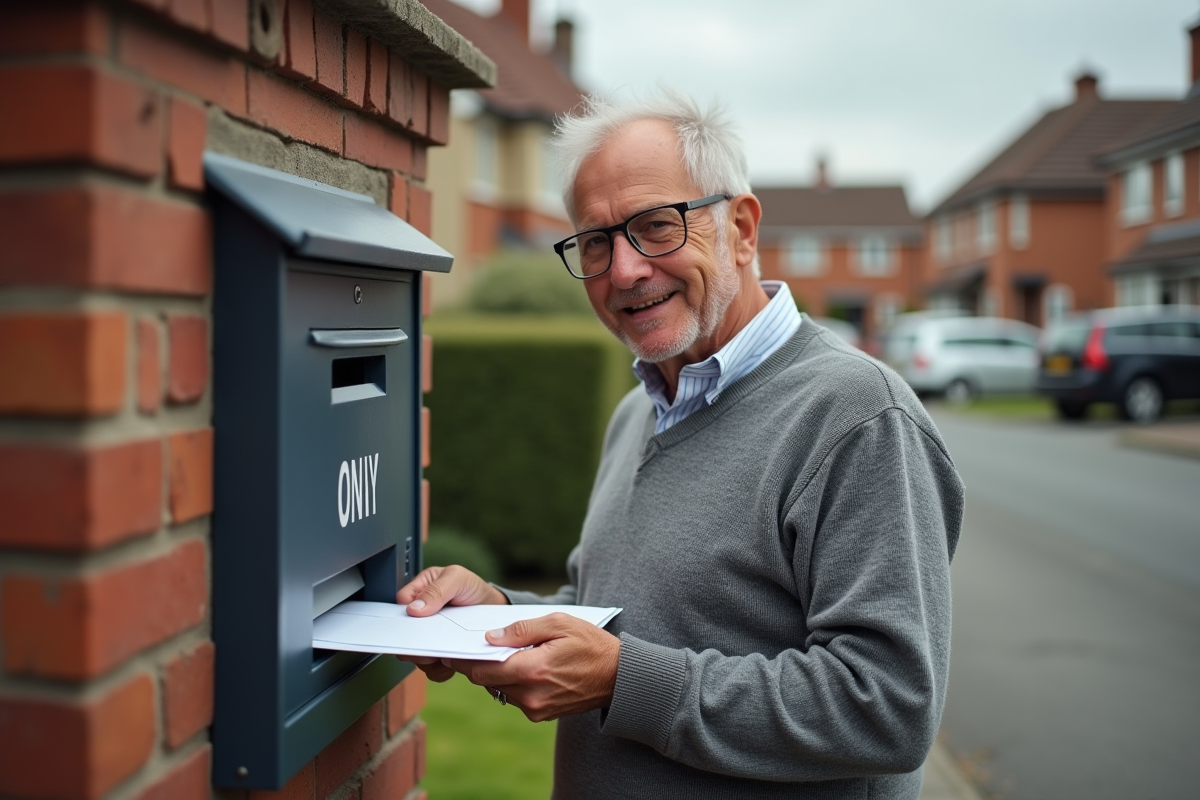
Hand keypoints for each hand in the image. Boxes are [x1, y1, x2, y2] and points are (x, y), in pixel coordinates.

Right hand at [394, 565, 507, 681]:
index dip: (405, 616)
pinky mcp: (440, 654)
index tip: (416, 623)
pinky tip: (452, 661)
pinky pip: (432, 669)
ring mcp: (428, 637)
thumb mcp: (457, 578)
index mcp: (419, 592)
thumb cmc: (473, 589)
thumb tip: (413, 608)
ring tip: (445, 652)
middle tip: (431, 642)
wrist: (494, 609)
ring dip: (428, 658)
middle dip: (416, 642)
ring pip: (415, 655)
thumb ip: (436, 589)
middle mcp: (419, 617)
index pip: (400, 606)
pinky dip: (441, 669)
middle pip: (403, 636)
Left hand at [448, 612, 620, 721]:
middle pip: (485, 682)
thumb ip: (521, 630)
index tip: (450, 650)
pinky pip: (514, 697)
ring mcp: (535, 709)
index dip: (464, 660)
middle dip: (478, 664)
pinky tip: (523, 666)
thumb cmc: (590, 644)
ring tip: (506, 653)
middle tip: (474, 646)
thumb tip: (489, 638)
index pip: (482, 670)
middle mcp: (530, 695)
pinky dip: (512, 682)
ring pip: (498, 690)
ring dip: (497, 673)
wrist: (618, 677)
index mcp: (532, 670)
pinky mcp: (540, 715)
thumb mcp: (558, 623)